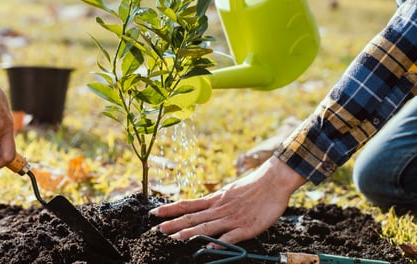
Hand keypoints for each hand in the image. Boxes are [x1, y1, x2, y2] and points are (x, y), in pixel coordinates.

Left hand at [149, 156, 306, 244]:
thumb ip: (216, 202)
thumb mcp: (229, 191)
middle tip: (157, 229)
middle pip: (193, 217)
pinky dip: (218, 243)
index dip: (170, 209)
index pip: (187, 204)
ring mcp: (232, 218)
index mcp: (215, 199)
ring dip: (190, 233)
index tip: (153, 213)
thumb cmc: (253, 186)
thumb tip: (201, 208)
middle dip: (174, 224)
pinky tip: (207, 247)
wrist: (274, 180)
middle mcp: (220, 208)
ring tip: (174, 239)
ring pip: (207, 227)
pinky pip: (230, 237)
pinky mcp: (247, 227)